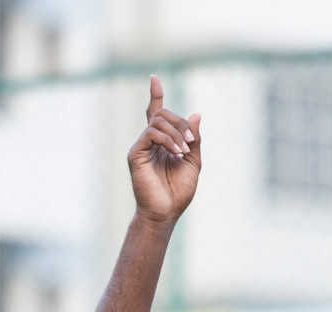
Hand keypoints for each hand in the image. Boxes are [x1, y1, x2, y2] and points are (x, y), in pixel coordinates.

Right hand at [128, 75, 200, 224]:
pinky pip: (151, 133)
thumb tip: (197, 114)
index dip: (155, 95)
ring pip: (157, 121)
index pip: (156, 113)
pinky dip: (167, 139)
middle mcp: (149, 142)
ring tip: (184, 150)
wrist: (165, 213)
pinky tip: (176, 152)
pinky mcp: (135, 154)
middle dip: (180, 122)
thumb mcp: (194, 162)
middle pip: (162, 114)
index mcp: (161, 143)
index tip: (154, 78)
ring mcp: (141, 147)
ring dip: (176, 132)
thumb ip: (194, 139)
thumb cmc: (178, 193)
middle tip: (190, 142)